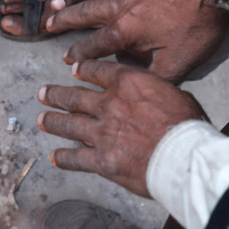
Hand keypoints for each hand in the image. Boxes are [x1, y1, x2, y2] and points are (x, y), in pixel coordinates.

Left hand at [37, 60, 206, 196]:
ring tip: (41, 120)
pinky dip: (64, 158)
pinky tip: (55, 157)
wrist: (184, 157)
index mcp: (127, 83)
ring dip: (52, 121)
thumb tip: (150, 91)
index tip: (74, 69)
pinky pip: (76, 158)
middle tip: (42, 94)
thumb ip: (152, 90)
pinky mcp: (101, 160)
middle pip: (74, 96)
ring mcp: (101, 133)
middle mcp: (108, 104)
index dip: (83, 69)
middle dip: (55, 95)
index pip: (97, 70)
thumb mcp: (173, 93)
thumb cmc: (187, 125)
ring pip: (69, 124)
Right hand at [48, 0, 227, 82]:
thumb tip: (128, 83)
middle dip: (63, 18)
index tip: (65, 60)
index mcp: (124, 29)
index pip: (92, 45)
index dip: (77, 55)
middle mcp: (120, 4)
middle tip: (47, 21)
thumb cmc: (198, 26)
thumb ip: (150, 76)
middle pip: (84, 12)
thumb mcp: (178, 63)